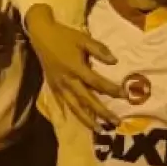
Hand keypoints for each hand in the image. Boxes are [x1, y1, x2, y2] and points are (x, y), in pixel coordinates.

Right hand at [25, 4, 121, 127]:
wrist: (41, 35)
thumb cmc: (64, 36)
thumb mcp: (83, 38)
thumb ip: (99, 50)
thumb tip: (115, 61)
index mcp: (76, 67)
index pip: (97, 83)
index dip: (111, 90)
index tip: (125, 96)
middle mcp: (68, 80)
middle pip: (87, 100)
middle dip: (102, 112)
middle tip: (116, 123)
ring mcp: (59, 86)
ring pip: (74, 106)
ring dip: (87, 119)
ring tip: (99, 129)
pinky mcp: (53, 87)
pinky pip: (64, 104)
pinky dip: (73, 114)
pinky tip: (82, 121)